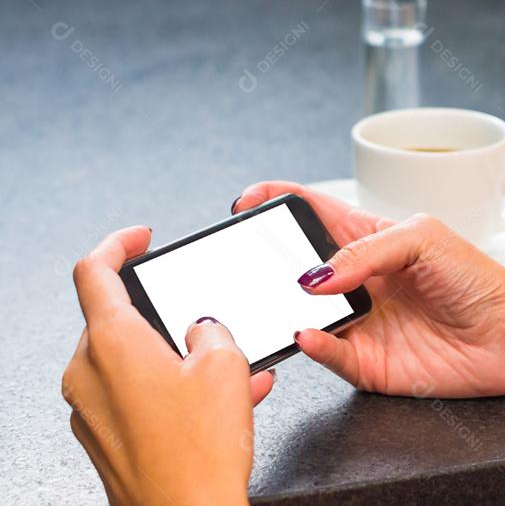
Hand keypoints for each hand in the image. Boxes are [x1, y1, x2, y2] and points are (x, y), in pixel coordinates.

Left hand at [62, 226, 271, 505]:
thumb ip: (211, 330)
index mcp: (110, 342)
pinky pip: (136, 394)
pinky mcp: (104, 438)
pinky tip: (221, 401)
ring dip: (177, 355)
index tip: (139, 238)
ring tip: (232, 368)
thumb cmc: (198, 453)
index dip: (118, 244)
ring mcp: (90, 409)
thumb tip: (203, 330)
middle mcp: (88, 373)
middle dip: (164, 314)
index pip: (94, 271)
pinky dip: (173, 388)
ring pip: (132, 360)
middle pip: (117, 319)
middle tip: (205, 318)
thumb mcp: (226, 365)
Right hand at [234, 181, 504, 396]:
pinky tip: (311, 332)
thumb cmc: (478, 278)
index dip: (278, 203)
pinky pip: (329, 356)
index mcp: (370, 241)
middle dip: (270, 262)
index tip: (247, 200)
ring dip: (287, 307)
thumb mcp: (422, 237)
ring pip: (304, 315)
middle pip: (298, 268)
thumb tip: (315, 273)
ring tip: (285, 296)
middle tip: (250, 257)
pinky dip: (315, 345)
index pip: (314, 215)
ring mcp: (360, 323)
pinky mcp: (368, 364)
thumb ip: (365, 248)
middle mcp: (359, 283)